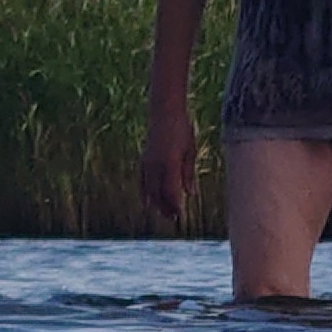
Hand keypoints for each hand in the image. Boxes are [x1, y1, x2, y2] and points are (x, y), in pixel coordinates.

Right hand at [143, 106, 196, 221]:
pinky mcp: (143, 160)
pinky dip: (144, 193)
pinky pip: (141, 181)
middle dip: (166, 207)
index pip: (171, 191)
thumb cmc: (182, 130)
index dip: (175, 205)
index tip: (181, 216)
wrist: (164, 113)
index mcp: (170, 163)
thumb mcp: (190, 150)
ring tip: (163, 214)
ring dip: (156, 203)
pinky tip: (146, 203)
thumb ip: (188, 173)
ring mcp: (147, 163)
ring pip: (149, 189)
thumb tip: (190, 194)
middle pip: (159, 193)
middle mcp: (155, 165)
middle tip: (173, 219)